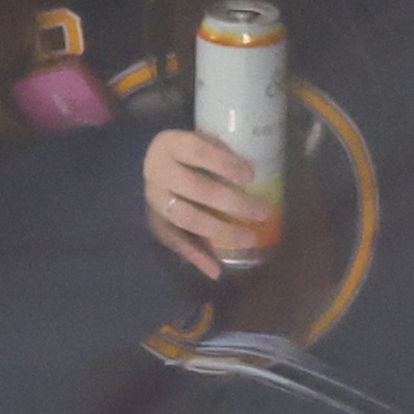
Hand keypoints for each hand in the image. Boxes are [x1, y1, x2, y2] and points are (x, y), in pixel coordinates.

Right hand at [143, 129, 267, 279]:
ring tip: (250, 238)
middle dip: (232, 202)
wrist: (152, 166)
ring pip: (186, 216)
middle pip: (195, 187)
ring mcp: (153, 198)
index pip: (196, 151)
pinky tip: (215, 270)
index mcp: (170, 145)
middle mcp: (157, 172)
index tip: (251, 175)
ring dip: (220, 229)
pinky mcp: (155, 221)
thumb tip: (250, 174)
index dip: (224, 163)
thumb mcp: (201, 143)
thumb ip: (220, 154)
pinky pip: (174, 240)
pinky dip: (195, 256)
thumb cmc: (190, 155)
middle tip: (262, 211)